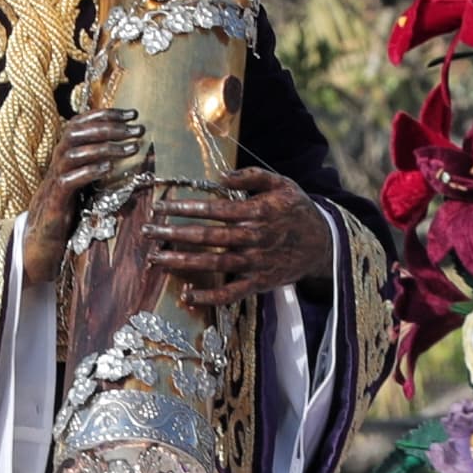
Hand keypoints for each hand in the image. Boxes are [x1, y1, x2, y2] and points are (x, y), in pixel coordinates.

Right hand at [25, 108, 148, 289]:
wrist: (38, 248)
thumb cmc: (64, 218)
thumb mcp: (83, 188)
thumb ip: (96, 170)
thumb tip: (125, 155)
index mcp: (64, 158)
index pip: (80, 124)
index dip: (104, 115)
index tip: (132, 114)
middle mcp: (57, 165)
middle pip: (76, 133)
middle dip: (108, 127)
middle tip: (137, 128)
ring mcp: (53, 182)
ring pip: (73, 152)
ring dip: (105, 147)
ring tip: (131, 148)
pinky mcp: (54, 203)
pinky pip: (68, 180)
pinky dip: (89, 171)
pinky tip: (109, 169)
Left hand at [148, 168, 329, 310]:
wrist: (324, 245)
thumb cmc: (298, 210)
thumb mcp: (282, 184)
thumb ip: (252, 176)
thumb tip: (222, 176)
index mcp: (257, 212)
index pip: (214, 209)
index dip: (185, 207)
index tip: (161, 206)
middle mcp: (253, 238)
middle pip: (207, 236)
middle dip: (174, 233)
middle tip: (147, 231)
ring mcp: (255, 263)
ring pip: (213, 264)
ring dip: (182, 262)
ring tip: (156, 258)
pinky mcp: (259, 283)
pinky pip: (231, 293)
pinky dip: (209, 297)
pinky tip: (187, 294)